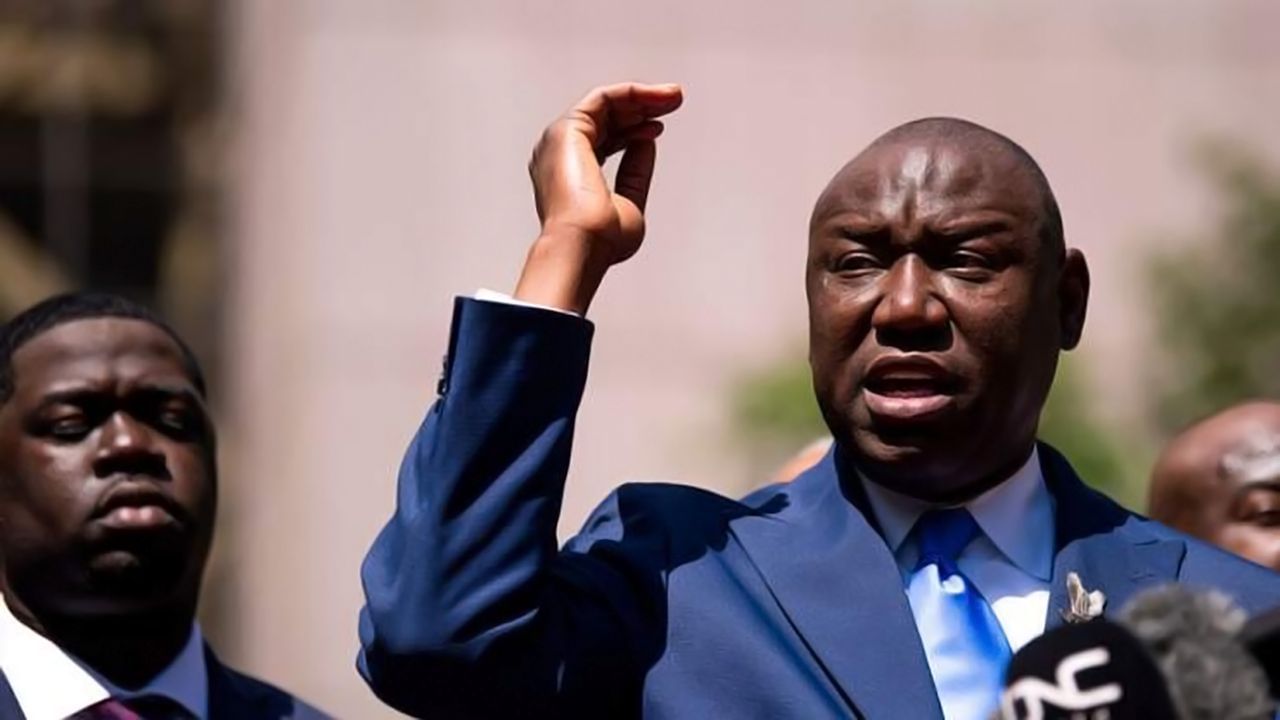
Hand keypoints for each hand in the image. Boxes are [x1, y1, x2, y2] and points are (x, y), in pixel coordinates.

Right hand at [515, 82, 682, 313]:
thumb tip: (645, 141)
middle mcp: (561, 156)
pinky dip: (631, 93)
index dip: (633, 131)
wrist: (583, 244)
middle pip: (603, 119)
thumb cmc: (601, 240)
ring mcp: (560, 141)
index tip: (659, 128)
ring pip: (603, 104)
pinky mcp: (567, 129)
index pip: (602, 141)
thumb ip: (635, 172)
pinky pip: (602, 99)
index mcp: (570, 177)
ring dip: (641, 97)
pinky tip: (656, 97)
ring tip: (672, 96)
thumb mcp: (631, 203)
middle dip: (641, 107)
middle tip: (673, 100)